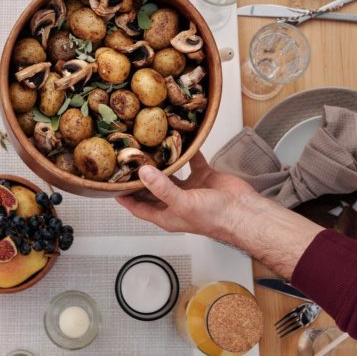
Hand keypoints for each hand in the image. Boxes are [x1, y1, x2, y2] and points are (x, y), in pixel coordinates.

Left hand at [116, 153, 256, 241]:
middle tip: (128, 159)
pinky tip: (181, 139)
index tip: (112, 184)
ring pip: (171, 173)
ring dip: (162, 162)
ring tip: (149, 146)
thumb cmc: (215, 217)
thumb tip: (143, 173)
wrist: (244, 212)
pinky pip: (192, 161)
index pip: (138, 207)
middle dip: (140, 176)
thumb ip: (162, 188)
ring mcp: (191, 189)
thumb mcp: (183, 203)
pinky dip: (187, 151)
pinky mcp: (204, 177)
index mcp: (167, 215)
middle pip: (152, 189)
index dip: (125, 197)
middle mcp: (176, 202)